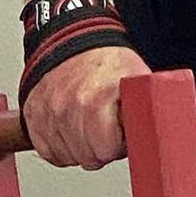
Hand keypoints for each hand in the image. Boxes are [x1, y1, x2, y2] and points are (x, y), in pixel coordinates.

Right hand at [22, 45, 152, 168]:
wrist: (72, 39)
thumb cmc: (105, 62)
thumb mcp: (136, 78)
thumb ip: (147, 109)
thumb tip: (162, 135)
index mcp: (96, 98)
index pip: (107, 150)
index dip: (118, 144)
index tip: (120, 133)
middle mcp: (68, 106)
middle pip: (88, 158)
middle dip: (100, 148)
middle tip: (105, 128)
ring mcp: (48, 112)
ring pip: (68, 157)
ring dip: (80, 148)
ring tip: (88, 125)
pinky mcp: (33, 116)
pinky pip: (48, 152)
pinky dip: (61, 145)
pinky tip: (71, 129)